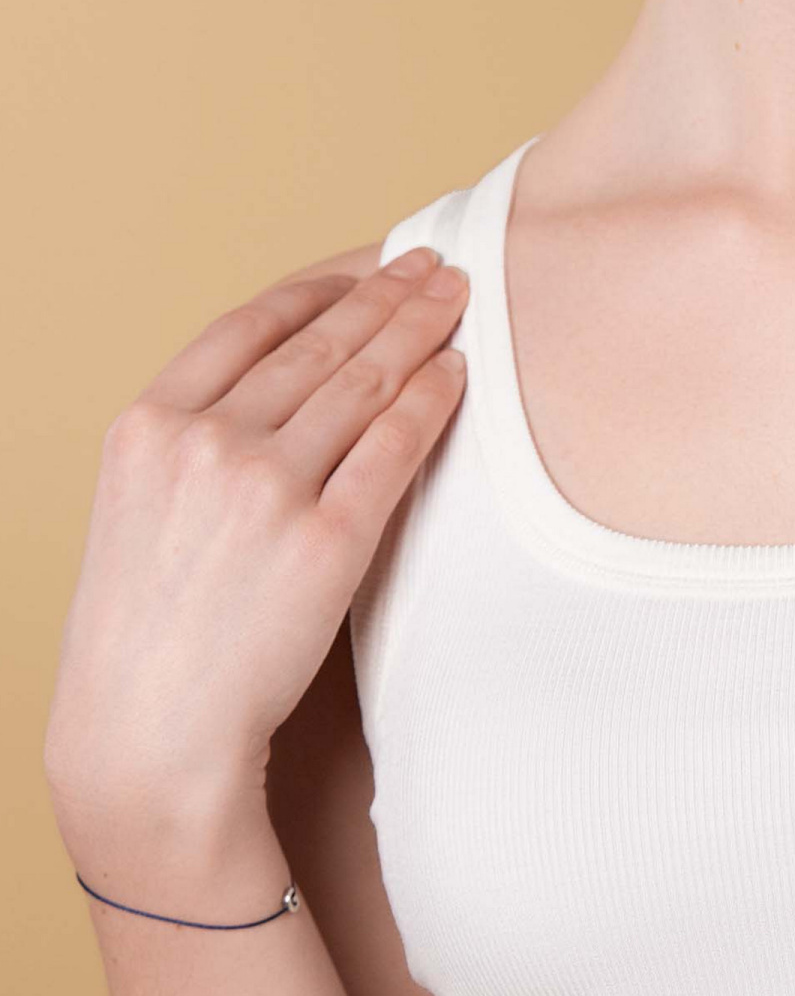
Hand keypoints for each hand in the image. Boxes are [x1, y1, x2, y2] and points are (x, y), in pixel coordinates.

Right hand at [44, 244, 467, 823]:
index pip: (250, 324)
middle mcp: (206, 442)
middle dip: (386, 294)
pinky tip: (457, 372)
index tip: (361, 267)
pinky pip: (395, 446)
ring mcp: (267, 488)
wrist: (149, 732)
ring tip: (457, 299)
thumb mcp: (136, 505)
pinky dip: (433, 400)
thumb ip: (193, 437)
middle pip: (320, 344)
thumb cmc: (146, 629)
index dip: (319, 289)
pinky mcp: (327, 540)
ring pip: (364, 381)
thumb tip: (277, 383)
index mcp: (148, 424)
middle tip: (434, 263)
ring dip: (421, 329)